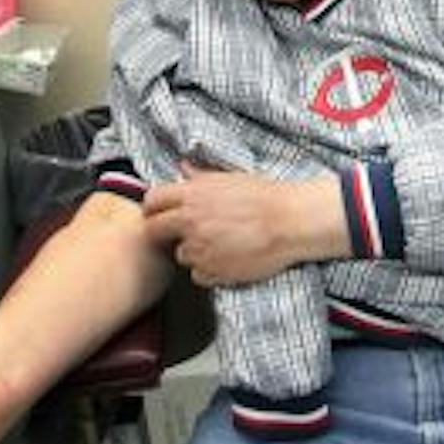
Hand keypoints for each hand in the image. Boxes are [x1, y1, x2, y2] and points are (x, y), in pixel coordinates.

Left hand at [141, 167, 344, 285]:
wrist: (291, 221)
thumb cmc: (266, 197)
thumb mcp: (230, 179)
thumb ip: (200, 178)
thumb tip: (183, 168)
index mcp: (193, 194)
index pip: (152, 201)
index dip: (153, 209)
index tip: (159, 214)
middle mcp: (190, 221)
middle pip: (154, 231)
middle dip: (162, 233)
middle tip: (180, 235)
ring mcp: (200, 248)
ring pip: (180, 255)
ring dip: (193, 252)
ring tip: (220, 244)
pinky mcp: (212, 271)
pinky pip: (198, 275)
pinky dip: (210, 270)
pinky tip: (229, 259)